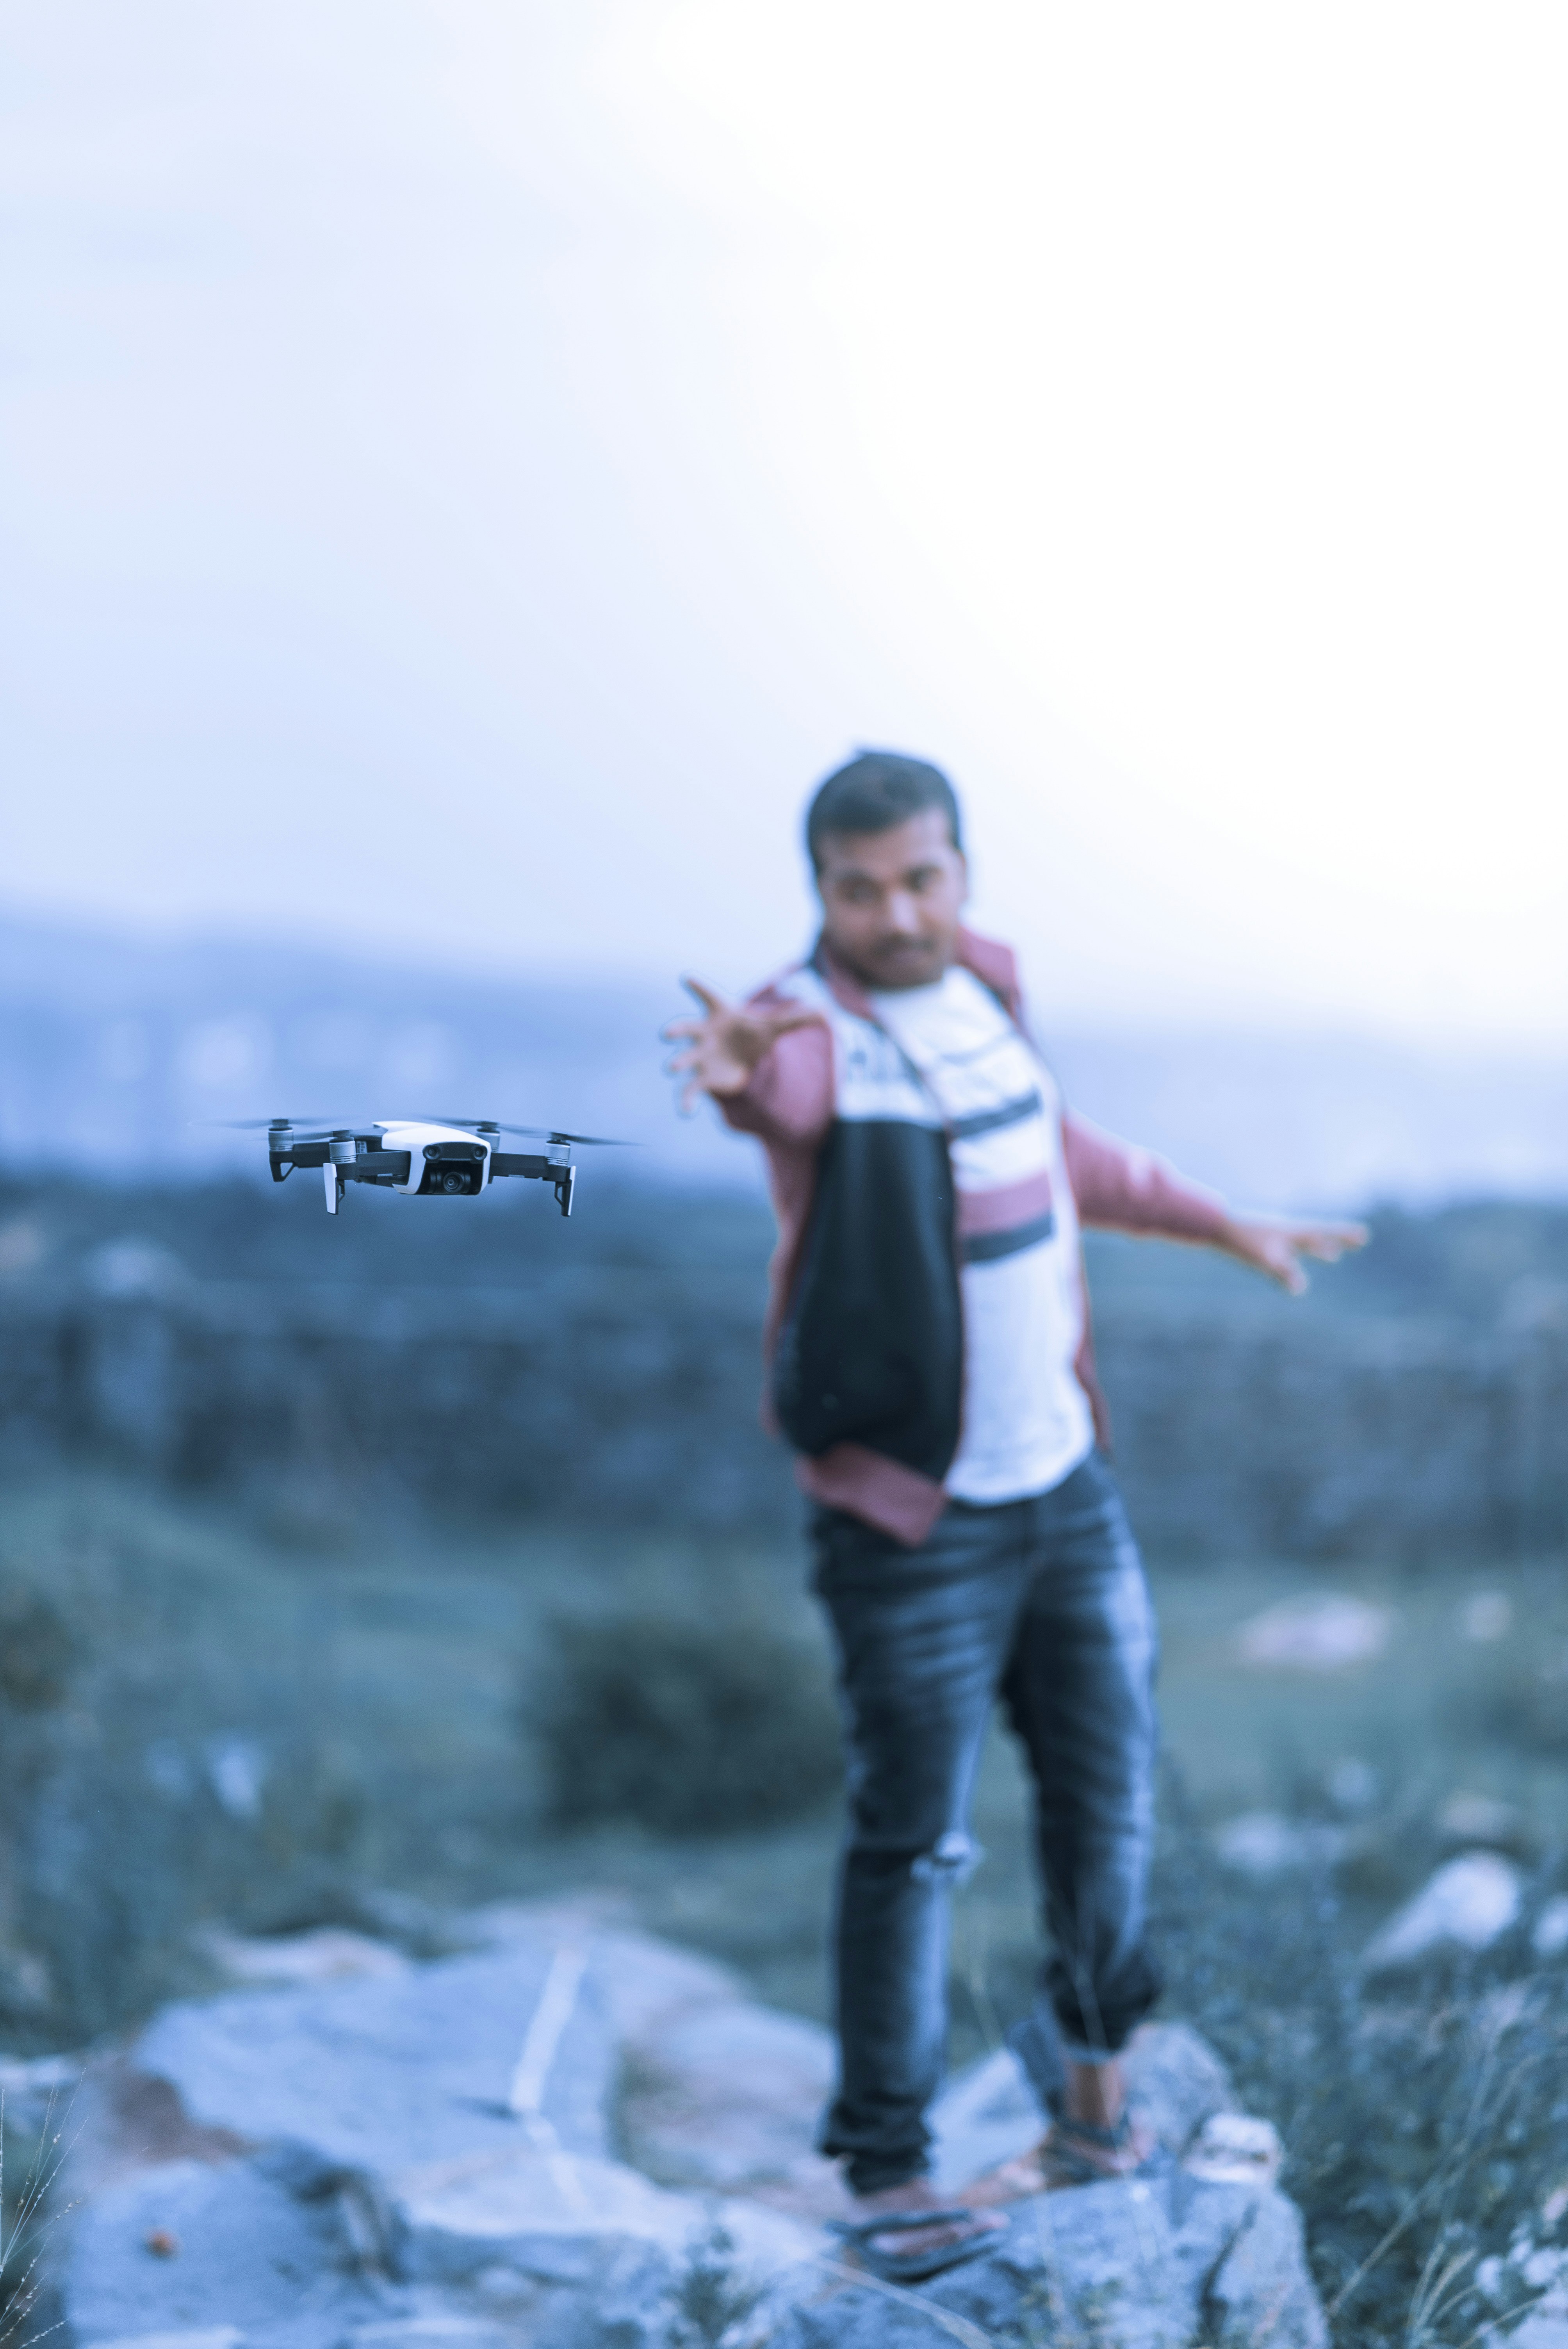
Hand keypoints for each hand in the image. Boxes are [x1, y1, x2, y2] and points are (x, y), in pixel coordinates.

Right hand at [661, 978, 819, 1114]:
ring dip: (678, 1062)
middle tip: (667, 1033)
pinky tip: (685, 1112)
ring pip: (685, 1058)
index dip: (699, 987)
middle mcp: (706, 1033)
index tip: (686, 977)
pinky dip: (686, 1100)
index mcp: (720, 1015)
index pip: (709, 997)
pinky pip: (691, 1089)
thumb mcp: (775, 1027)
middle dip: (677, 1031)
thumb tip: (826, 1012)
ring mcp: (702, 1056)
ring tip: (671, 1068)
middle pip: (687, 1029)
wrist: (743, 1058)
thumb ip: (796, 1019)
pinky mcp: (704, 1078)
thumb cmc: (753, 1035)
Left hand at [1220, 1213, 1368, 1295]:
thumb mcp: (1264, 1260)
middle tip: (1359, 1241)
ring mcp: (1276, 1236)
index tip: (1365, 1234)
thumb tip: (1301, 1290)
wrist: (1216, 1226)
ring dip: (1319, 1248)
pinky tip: (1294, 1262)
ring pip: (1304, 1242)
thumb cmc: (1242, 1240)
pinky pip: (1288, 1249)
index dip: (1344, 1234)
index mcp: (1292, 1231)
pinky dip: (1298, 1255)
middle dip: (1339, 1240)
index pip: (1324, 1232)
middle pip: (1318, 1236)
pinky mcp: (1264, 1242)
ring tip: (1333, 1256)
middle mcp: (1287, 1231)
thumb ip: (1283, 1273)